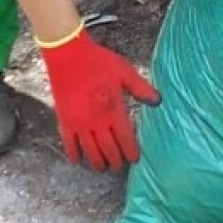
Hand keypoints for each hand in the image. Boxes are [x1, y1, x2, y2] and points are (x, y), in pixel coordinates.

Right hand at [39, 28, 159, 169]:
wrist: (69, 55)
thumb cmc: (98, 61)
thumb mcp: (124, 72)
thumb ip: (141, 88)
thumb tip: (158, 101)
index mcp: (113, 109)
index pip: (125, 138)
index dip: (131, 151)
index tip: (135, 159)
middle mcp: (96, 120)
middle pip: (108, 149)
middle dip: (115, 160)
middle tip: (119, 167)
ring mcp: (79, 122)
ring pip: (90, 150)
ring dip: (97, 162)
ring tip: (102, 167)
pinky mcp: (64, 120)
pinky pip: (68, 144)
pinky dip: (73, 154)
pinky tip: (77, 161)